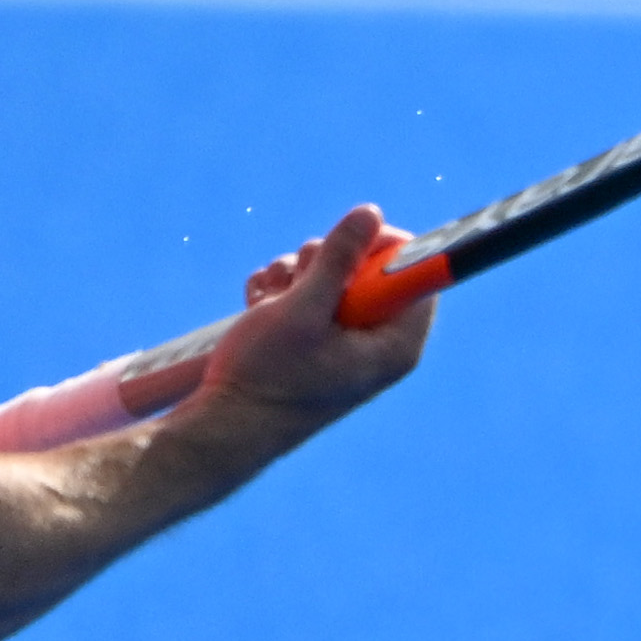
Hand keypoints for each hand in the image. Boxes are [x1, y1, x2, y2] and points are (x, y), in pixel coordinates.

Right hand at [181, 204, 438, 457]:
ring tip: (270, 298)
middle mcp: (375, 345)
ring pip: (330, 279)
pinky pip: (305, 296)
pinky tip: (259, 307)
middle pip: (368, 271)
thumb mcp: (303, 309)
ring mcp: (342, 343)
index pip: (416, 276)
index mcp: (393, 345)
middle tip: (300, 277)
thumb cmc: (267, 376)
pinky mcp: (314, 342)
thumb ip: (339, 260)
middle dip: (326, 261)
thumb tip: (371, 215)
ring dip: (294, 275)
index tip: (352, 233)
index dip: (385, 246)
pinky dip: (280, 293)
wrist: (223, 425)